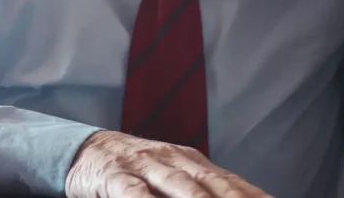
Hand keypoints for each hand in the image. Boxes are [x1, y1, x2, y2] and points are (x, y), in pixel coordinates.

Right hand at [65, 130, 273, 197]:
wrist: (90, 149)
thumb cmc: (140, 171)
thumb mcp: (174, 177)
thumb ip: (203, 189)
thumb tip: (239, 196)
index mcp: (192, 163)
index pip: (230, 183)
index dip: (253, 196)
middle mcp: (174, 161)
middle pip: (211, 185)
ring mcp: (146, 166)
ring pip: (179, 186)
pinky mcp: (116, 176)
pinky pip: (134, 193)